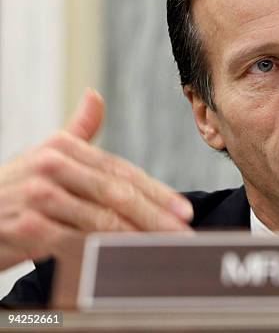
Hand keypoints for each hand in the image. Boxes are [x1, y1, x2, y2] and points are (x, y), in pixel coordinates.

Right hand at [0, 89, 193, 270]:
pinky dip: (106, 253)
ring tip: (163, 249)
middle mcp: (52, 165)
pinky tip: (126, 262)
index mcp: (63, 147)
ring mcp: (39, 196)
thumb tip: (95, 96)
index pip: (122, 171)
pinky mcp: (28, 226)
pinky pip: (78, 242)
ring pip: (102, 219)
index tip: (184, 210)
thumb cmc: (14, 190)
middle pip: (118, 194)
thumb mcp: (44, 154)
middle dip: (156, 216)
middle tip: (183, 233)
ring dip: (138, 238)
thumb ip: (77, 131)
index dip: (157, 191)